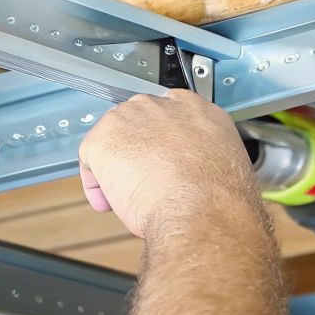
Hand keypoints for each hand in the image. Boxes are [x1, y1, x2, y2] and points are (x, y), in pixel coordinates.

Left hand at [78, 90, 260, 236]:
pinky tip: (112, 202)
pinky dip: (97, 185)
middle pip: (138, 125)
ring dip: (118, 168)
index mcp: (197, 110)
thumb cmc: (217, 199)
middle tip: (143, 183)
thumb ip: (202, 159)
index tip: (161, 164)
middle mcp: (161, 105)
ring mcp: (130, 118)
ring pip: (114, 142)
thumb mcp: (222, 167)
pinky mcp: (104, 138)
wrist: (202, 209)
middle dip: (137, 153)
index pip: (170, 118)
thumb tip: (193, 174)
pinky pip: (91, 160)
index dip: (161, 146)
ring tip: (131, 197)